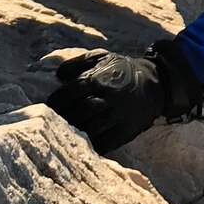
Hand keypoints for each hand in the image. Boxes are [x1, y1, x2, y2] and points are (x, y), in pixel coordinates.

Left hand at [46, 39, 203, 153]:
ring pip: (92, 128)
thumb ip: (79, 62)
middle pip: (80, 111)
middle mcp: (108, 97)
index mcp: (99, 79)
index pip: (71, 92)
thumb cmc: (122, 71)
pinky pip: (107, 142)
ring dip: (77, 133)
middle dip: (65, 119)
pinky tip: (84, 146)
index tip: (48, 108)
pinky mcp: (128, 130)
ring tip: (66, 136)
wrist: (155, 83)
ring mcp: (119, 115)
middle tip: (54, 124)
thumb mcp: (103, 57)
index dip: (56, 102)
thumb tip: (58, 75)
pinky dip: (94, 146)